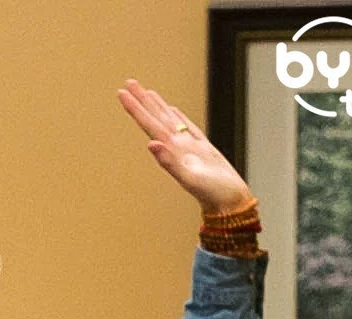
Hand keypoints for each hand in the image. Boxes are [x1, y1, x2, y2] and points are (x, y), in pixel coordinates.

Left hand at [118, 79, 253, 213]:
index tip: (122, 93)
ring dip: (157, 105)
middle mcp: (177, 146)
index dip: (136, 108)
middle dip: (142, 100)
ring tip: (147, 91)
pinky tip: (172, 110)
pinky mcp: (203, 149)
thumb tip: (151, 144)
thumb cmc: (213, 194)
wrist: (229, 204)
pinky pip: (187, 127)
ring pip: (170, 119)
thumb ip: (169, 162)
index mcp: (172, 150)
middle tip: (128, 82)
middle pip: (155, 117)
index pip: (149, 123)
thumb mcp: (189, 178)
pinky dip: (178, 116)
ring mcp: (189, 147)